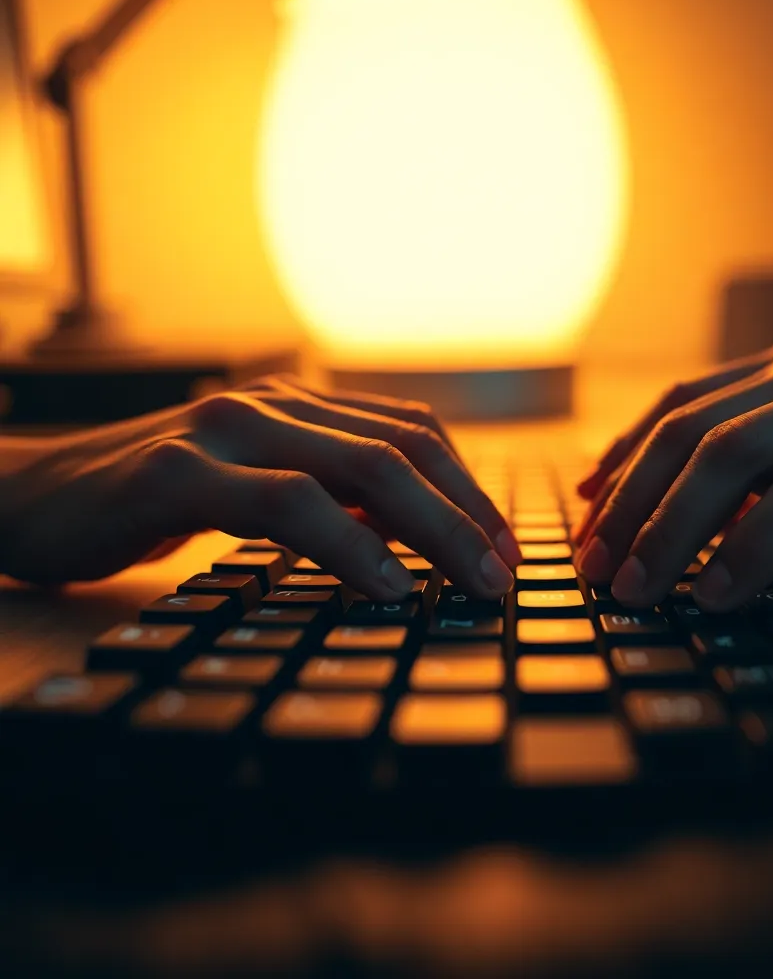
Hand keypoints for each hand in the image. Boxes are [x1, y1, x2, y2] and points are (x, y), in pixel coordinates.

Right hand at [0, 377, 519, 598]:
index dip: (468, 488)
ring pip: (360, 468)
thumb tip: (411, 538)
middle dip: (468, 513)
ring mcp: (224, 430)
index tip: (504, 547)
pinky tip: (387, 585)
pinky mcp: (176, 471)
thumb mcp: (253, 490)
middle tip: (507, 573)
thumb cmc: (153, 498)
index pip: (410, 433)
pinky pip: (285, 503)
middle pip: (402, 448)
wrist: (30, 492)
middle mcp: (270, 404)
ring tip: (474, 583)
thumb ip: (325, 498)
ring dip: (434, 528)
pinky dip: (347, 544)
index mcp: (297, 407)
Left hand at [575, 339, 772, 610]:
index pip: (681, 406)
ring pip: (735, 453)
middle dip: (629, 502)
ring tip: (636, 587)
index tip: (583, 515)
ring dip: (671, 526)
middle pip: (690, 430)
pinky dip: (755, 543)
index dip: (623, 459)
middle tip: (592, 565)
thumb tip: (694, 516)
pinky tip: (721, 590)